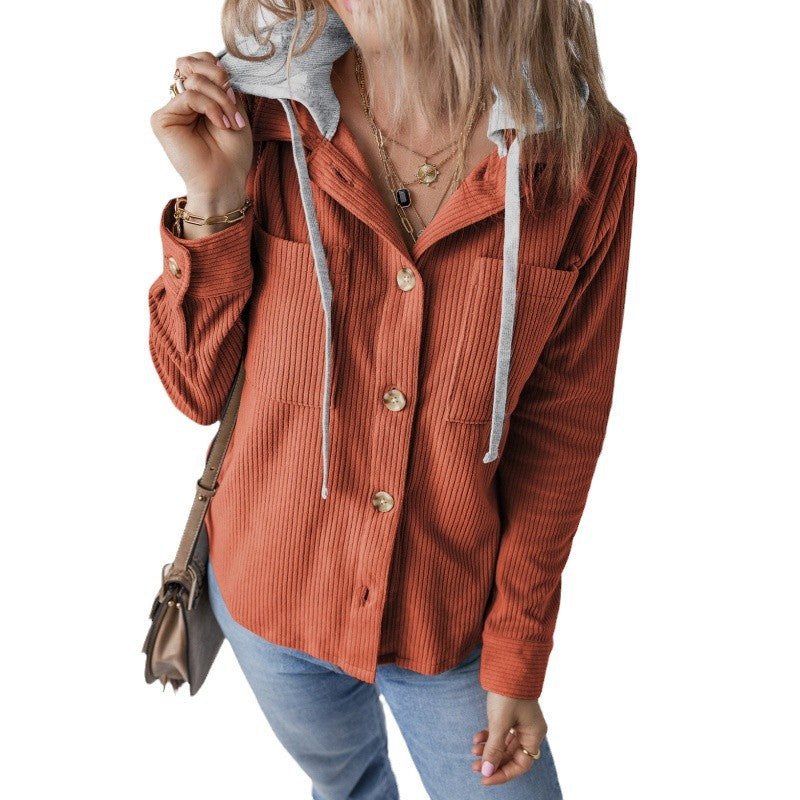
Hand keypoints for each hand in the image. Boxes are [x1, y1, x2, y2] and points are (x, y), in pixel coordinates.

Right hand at [150, 51, 252, 200]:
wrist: (226, 180)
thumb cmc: (232, 152)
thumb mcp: (235, 110)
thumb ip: (222, 85)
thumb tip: (213, 64)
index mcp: (198, 96)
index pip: (200, 61)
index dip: (217, 68)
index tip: (234, 92)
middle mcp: (181, 100)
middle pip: (194, 65)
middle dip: (220, 81)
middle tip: (234, 104)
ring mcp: (171, 109)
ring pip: (195, 81)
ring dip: (221, 100)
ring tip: (231, 123)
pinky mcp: (162, 119)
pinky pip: (189, 96)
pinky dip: (211, 108)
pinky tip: (222, 124)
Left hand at [471, 692, 547, 785]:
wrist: (507, 662)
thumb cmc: (508, 692)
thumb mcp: (499, 723)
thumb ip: (494, 749)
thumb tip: (487, 771)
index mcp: (534, 733)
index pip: (521, 764)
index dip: (502, 774)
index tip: (484, 777)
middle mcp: (529, 729)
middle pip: (512, 755)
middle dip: (492, 761)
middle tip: (474, 766)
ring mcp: (520, 720)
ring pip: (504, 744)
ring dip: (489, 749)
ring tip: (472, 750)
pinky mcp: (510, 712)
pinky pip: (500, 732)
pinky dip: (489, 736)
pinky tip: (476, 738)